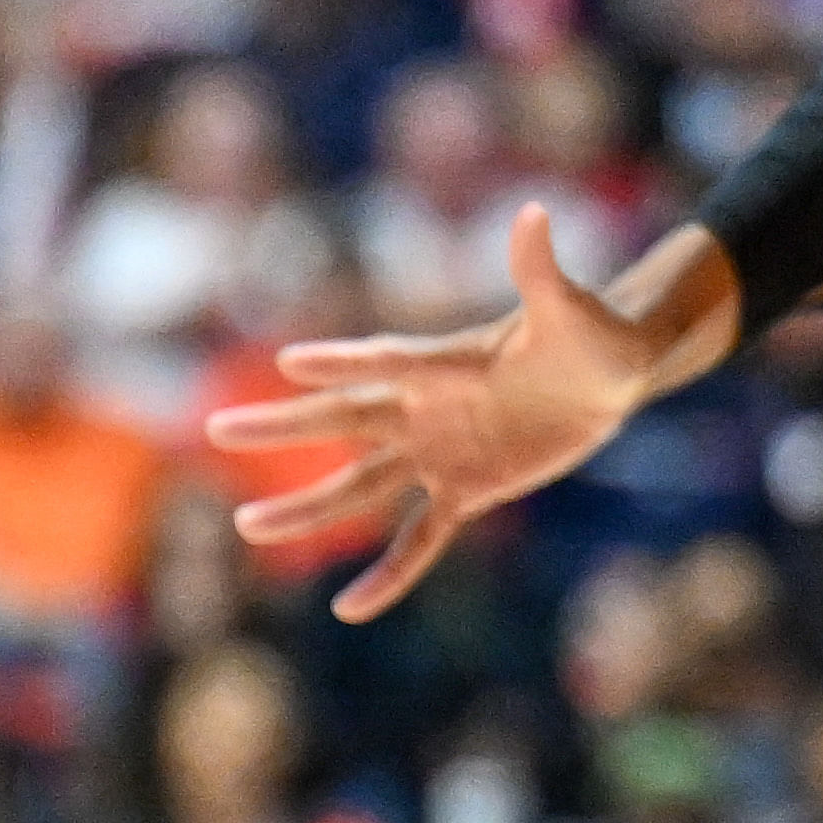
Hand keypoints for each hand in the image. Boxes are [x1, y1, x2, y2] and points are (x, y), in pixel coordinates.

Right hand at [208, 213, 740, 625]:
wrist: (606, 377)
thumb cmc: (590, 333)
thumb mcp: (572, 309)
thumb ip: (541, 270)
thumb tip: (534, 214)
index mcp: (445, 361)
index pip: (387, 362)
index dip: (344, 362)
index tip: (291, 363)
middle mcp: (425, 406)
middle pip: (342, 419)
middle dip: (282, 428)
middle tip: (216, 428)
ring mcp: (437, 451)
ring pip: (359, 486)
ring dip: (307, 508)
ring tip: (247, 525)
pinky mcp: (463, 490)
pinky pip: (418, 538)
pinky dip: (389, 574)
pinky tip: (349, 608)